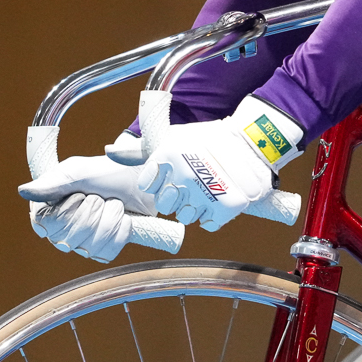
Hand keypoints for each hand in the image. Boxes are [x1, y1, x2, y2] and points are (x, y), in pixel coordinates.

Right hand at [19, 153, 160, 260]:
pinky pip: (107, 253)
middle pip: (71, 236)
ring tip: (113, 204)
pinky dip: (120, 231)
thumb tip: (23, 192)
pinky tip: (123, 218)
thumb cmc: (106, 172)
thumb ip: (52, 183)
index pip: (47, 224)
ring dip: (110, 218)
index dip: (68, 209)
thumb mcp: (79, 171)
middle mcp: (61, 230)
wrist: (140, 178)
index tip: (79, 194)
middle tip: (100, 196)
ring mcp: (82, 243)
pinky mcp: (103, 250)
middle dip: (94, 210)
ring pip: (91, 246)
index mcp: (49, 210)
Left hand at [143, 113, 282, 231]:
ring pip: (185, 217)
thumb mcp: (172, 138)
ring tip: (205, 190)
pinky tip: (217, 200)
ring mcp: (206, 193)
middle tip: (189, 184)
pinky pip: (208, 224)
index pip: (148, 185)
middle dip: (175, 197)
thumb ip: (140, 151)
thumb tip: (109, 152)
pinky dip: (212, 216)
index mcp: (168, 156)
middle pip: (165, 205)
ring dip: (194, 207)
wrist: (252, 141)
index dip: (158, 182)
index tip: (171, 175)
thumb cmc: (208, 138)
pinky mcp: (226, 206)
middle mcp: (185, 175)